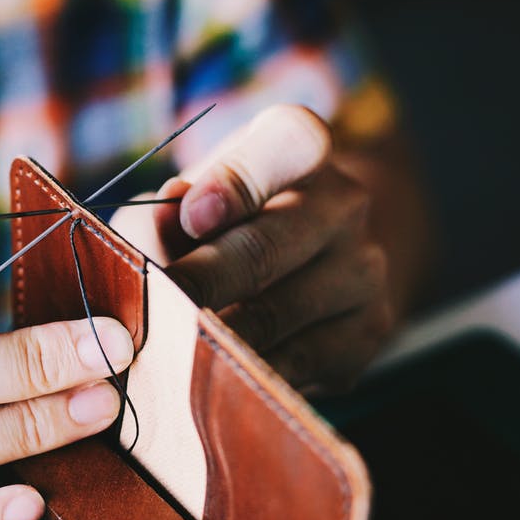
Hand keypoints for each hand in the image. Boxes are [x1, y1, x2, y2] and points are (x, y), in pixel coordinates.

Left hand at [113, 105, 393, 390]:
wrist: (307, 263)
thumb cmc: (222, 221)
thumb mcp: (188, 198)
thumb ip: (162, 214)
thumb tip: (152, 241)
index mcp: (301, 149)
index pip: (289, 143)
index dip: (236, 181)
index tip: (191, 216)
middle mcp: (345, 203)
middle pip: (266, 247)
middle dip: (202, 283)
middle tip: (157, 308)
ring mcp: (364, 270)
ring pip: (277, 315)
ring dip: (215, 337)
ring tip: (169, 349)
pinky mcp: (367, 332)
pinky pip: (297, 364)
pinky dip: (245, 375)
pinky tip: (210, 377)